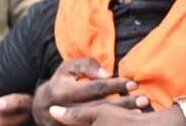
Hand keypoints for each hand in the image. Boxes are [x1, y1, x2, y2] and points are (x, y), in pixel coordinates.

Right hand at [32, 58, 146, 125]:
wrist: (42, 108)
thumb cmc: (61, 82)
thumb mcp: (68, 68)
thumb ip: (87, 66)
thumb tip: (106, 73)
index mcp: (64, 92)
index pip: (95, 88)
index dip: (115, 85)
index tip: (133, 83)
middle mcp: (66, 110)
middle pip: (101, 107)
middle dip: (124, 103)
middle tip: (143, 99)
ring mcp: (69, 124)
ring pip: (99, 121)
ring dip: (121, 116)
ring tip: (140, 111)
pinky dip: (112, 124)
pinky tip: (127, 122)